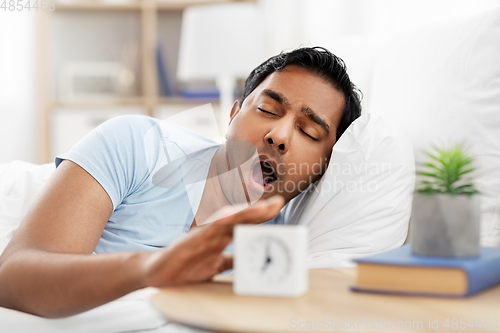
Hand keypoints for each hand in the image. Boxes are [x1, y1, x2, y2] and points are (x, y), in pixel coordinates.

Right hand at [141, 195, 284, 287]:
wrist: (156, 274)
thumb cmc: (185, 267)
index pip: (243, 223)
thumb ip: (232, 261)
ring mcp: (201, 236)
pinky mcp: (189, 242)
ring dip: (244, 213)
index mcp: (219, 238)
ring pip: (225, 220)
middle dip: (258, 211)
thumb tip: (250, 261)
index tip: (277, 207)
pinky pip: (206, 230)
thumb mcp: (215, 266)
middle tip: (278, 203)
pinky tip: (231, 217)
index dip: (261, 216)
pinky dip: (219, 223)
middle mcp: (213, 233)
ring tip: (262, 209)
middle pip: (238, 218)